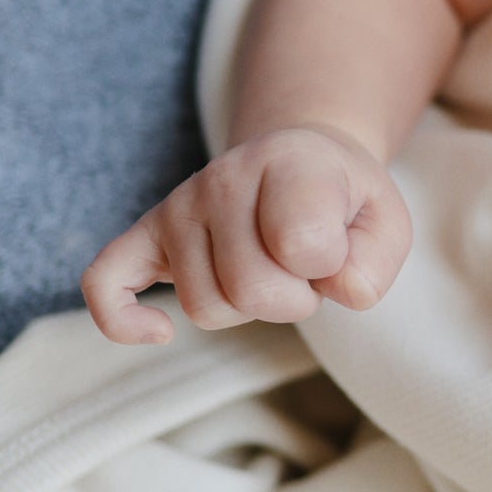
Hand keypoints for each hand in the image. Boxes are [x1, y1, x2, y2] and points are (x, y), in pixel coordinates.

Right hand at [81, 125, 412, 345]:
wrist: (300, 159)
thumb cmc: (344, 202)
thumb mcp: (386, 222)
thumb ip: (375, 261)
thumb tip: (339, 290)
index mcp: (291, 163)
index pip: (303, 245)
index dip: (335, 270)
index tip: (341, 252)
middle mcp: (224, 179)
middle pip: (250, 291)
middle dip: (293, 301)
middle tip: (306, 274)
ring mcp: (179, 206)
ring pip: (204, 306)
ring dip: (246, 309)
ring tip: (267, 271)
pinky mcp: (145, 234)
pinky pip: (105, 282)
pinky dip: (123, 319)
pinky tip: (160, 332)